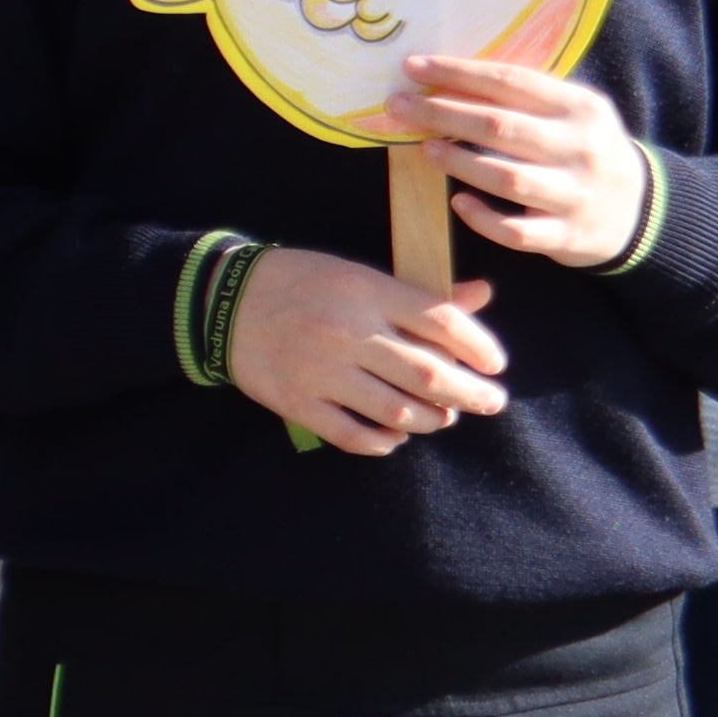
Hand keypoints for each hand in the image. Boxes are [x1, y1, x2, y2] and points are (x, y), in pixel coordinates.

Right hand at [230, 248, 506, 454]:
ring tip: (442, 418)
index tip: (496, 364)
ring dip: (432, 420)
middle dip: (471, 394)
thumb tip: (480, 294)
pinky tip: (394, 436)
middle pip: (429, 373)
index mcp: (365, 291)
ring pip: (397, 410)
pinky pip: (354, 434)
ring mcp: (321, 371)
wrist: (221, 302)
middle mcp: (347, 332)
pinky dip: (384, 441)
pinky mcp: (297, 402)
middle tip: (491, 402)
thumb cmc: (300, 283)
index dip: (480, 347)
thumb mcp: (358, 275)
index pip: (441, 322)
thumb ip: (418, 294)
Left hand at [394, 59, 655, 267]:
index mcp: (581, 108)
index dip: (458, 74)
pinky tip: (458, 202)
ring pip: (507, 178)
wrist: (642, 211)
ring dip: (458, 162)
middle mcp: (581, 149)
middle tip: (398, 106)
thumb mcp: (571, 115)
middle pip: (501, 127)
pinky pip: (517, 231)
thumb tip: (446, 77)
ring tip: (423, 148)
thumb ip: (522, 98)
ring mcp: (576, 195)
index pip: (511, 83)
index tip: (412, 67)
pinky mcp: (567, 236)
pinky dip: (483, 219)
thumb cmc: (584, 151)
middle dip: (442, 114)